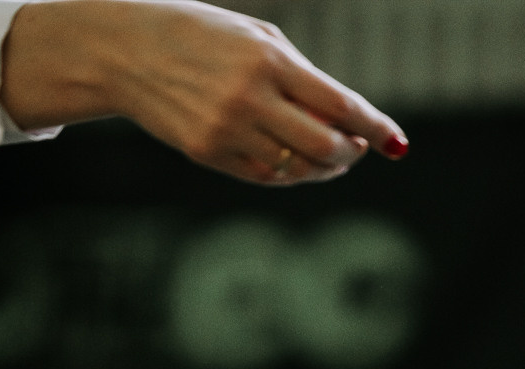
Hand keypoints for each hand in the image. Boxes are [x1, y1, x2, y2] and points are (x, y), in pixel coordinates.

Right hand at [0, 0, 407, 185]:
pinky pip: (264, 175)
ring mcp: (228, 131)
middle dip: (350, 153)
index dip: (373, 127)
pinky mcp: (208, 154)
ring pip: (296, 168)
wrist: (128, 51)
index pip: (339, 104)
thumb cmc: (203, 38)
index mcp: (270, 59)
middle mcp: (251, 99)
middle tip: (357, 148)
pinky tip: (294, 162)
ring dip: (323, 168)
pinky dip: (288, 173)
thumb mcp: (256, 40)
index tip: (395, 142)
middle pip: (324, 148)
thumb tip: (346, 121)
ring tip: (331, 157)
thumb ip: (301, 77)